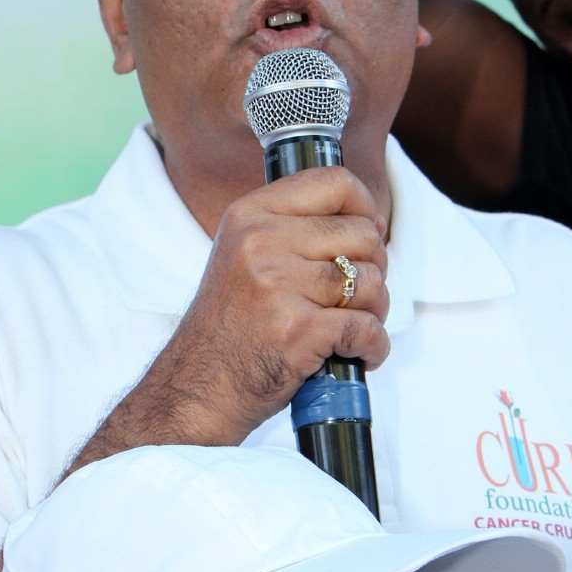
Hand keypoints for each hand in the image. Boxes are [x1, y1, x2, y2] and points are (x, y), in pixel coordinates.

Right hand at [142, 166, 389, 445]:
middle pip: (364, 236)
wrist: (195, 390)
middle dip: (373, 272)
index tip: (365, 238)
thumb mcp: (244, 257)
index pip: (335, 182)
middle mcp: (261, 241)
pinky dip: (373, 347)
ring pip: (372, 283)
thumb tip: (374, 222)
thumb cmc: (229, 331)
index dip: (365, 208)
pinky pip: (367, 328)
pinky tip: (356, 356)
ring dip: (375, 313)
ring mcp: (278, 285)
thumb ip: (296, 231)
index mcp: (250, 215)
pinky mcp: (298, 329)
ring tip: (349, 330)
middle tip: (354, 300)